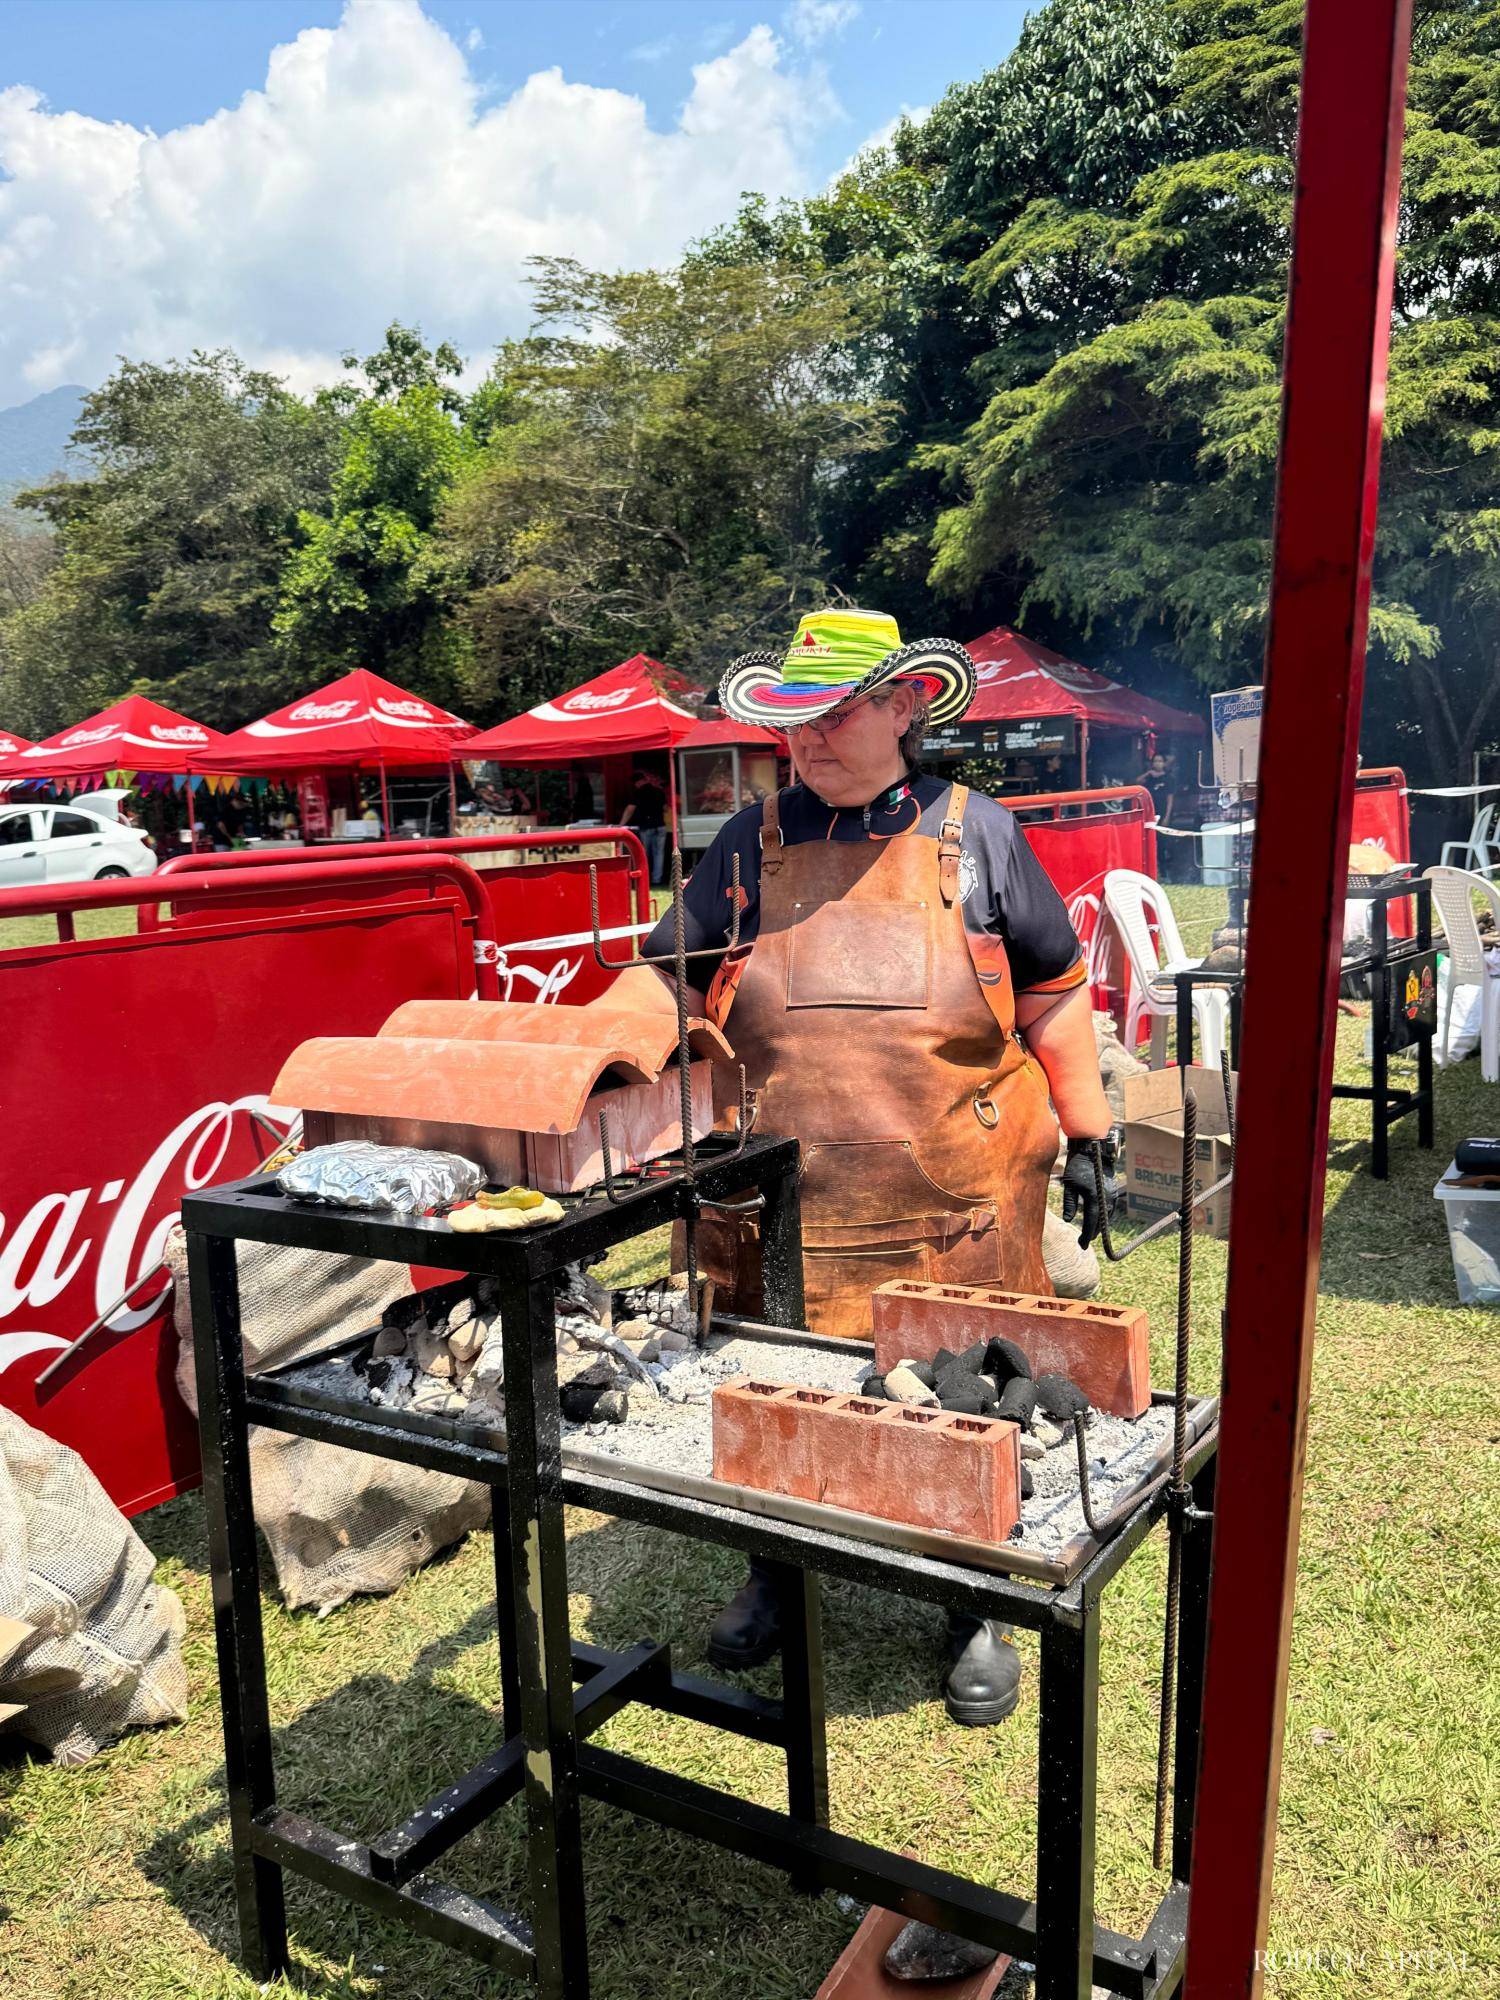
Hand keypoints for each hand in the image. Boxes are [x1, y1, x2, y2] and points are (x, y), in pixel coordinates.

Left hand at [1061, 1135, 1120, 1249]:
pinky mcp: (1113, 1190)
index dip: (1086, 1235)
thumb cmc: (1077, 1165)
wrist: (1093, 1149)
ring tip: (1090, 1234)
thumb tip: (1068, 1220)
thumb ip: (1069, 1203)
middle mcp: (1105, 1198)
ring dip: (1099, 1225)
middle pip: (1100, 1222)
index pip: (1091, 1222)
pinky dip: (1103, 1216)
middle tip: (1084, 1243)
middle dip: (1092, 1233)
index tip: (1081, 1245)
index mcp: (1093, 1197)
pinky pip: (1109, 1208)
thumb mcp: (1069, 1184)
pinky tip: (1097, 1220)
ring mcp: (1111, 1194)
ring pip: (1106, 1216)